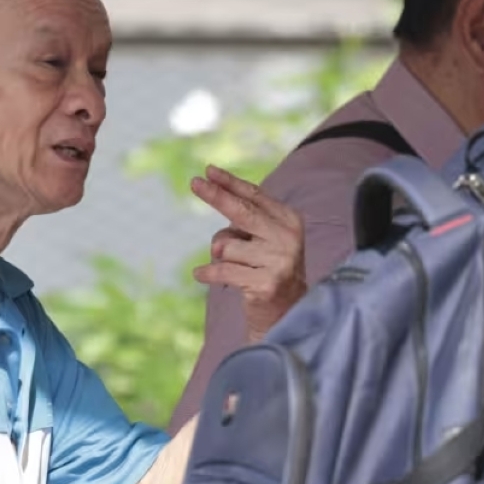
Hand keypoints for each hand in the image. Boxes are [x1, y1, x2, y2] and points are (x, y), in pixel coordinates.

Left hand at [191, 165, 305, 341]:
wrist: (287, 312)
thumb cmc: (266, 267)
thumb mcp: (262, 237)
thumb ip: (244, 219)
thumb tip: (212, 203)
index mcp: (290, 220)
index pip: (254, 195)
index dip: (229, 182)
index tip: (207, 171)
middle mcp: (288, 238)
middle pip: (241, 212)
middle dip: (215, 196)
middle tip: (193, 183)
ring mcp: (279, 261)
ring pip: (225, 247)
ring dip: (220, 256)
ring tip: (236, 268)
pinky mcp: (265, 284)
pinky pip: (221, 270)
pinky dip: (206, 272)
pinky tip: (200, 274)